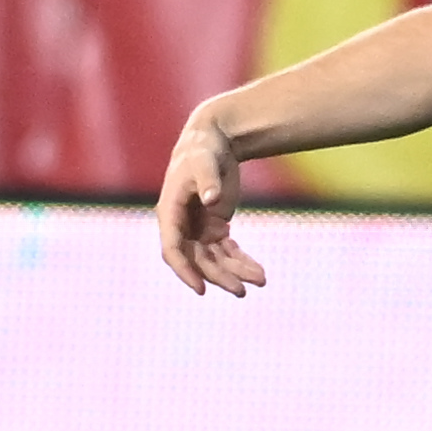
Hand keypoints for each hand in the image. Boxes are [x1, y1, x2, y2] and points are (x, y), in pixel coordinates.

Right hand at [156, 115, 265, 296]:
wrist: (214, 140)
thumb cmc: (204, 149)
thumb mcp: (204, 161)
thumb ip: (208, 180)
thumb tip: (212, 200)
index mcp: (170, 212)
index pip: (173, 250)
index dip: (185, 271)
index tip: (201, 289)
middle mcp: (182, 226)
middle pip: (198, 260)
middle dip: (220, 276)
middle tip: (242, 291)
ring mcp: (198, 228)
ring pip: (214, 260)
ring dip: (235, 272)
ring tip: (261, 280)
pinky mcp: (214, 226)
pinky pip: (226, 251)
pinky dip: (241, 261)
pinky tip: (258, 271)